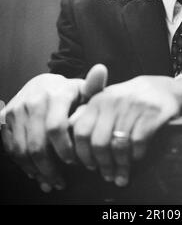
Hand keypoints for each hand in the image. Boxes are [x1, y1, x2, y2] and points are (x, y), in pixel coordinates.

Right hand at [0, 64, 106, 192]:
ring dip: (35, 170)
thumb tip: (101, 70)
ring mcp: (17, 110)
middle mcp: (33, 101)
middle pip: (37, 144)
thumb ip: (94, 86)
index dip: (64, 149)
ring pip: (21, 150)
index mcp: (56, 94)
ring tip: (49, 180)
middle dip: (49, 168)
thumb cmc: (68, 93)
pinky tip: (35, 172)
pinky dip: (22, 164)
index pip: (56, 127)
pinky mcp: (5, 118)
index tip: (74, 161)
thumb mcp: (82, 90)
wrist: (41, 84)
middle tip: (60, 181)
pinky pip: (10, 148)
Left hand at [70, 75, 181, 186]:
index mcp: (99, 100)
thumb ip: (88, 114)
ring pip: (118, 146)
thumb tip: (69, 133)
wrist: (164, 88)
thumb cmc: (130, 98)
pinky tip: (136, 159)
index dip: (82, 153)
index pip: (81, 131)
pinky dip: (136, 156)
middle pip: (98, 142)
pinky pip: (138, 144)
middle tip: (106, 175)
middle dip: (102, 164)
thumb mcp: (108, 100)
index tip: (88, 165)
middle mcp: (113, 101)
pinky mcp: (152, 115)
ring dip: (119, 166)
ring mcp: (133, 107)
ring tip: (120, 175)